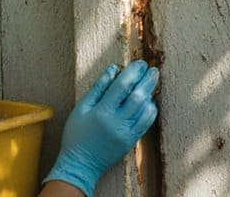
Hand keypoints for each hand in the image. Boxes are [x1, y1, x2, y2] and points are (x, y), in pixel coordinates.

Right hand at [45, 61, 158, 196]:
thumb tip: (113, 69)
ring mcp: (126, 133)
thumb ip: (98, 88)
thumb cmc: (76, 135)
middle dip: (147, 80)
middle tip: (153, 69)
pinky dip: (150, 110)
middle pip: (139, 96)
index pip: (123, 86)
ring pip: (146, 109)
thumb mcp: (81, 108)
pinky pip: (147, 123)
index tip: (140, 64)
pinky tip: (148, 102)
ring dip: (150, 94)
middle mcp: (117, 122)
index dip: (133, 72)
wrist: (80, 165)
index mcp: (102, 112)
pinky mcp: (132, 141)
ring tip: (150, 83)